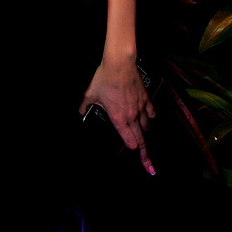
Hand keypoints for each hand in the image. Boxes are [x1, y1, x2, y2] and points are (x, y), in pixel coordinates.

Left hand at [79, 56, 156, 174]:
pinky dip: (151, 118)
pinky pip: (151, 112)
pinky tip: (151, 120)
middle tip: (150, 167)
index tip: (132, 153)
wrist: (119, 64)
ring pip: (147, 127)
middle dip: (145, 155)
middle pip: (141, 140)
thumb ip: (85, 105)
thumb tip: (80, 111)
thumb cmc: (105, 78)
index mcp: (119, 118)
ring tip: (147, 139)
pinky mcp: (145, 98)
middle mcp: (131, 116)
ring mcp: (140, 107)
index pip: (129, 141)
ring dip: (146, 134)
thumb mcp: (90, 94)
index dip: (131, 149)